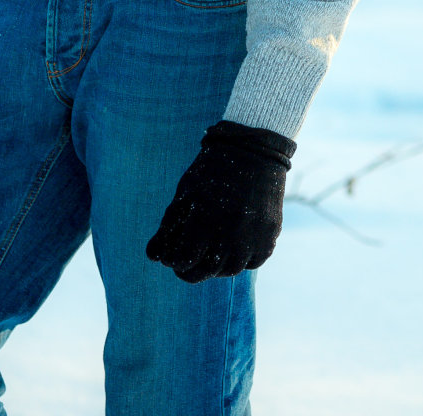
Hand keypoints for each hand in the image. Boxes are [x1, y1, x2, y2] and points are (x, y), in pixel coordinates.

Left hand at [145, 119, 294, 283]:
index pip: (185, 260)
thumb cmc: (212, 171)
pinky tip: (231, 251)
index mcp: (206, 219)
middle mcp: (231, 232)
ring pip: (231, 270)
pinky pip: (253, 262)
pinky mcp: (270, 236)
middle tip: (185, 268)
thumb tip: (152, 256)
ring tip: (207, 258)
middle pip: (207, 271)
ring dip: (216, 269)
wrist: (254, 151)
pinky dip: (240, 260)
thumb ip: (169, 226)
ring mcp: (253, 236)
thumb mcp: (186, 192)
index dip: (176, 262)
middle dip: (192, 272)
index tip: (173, 260)